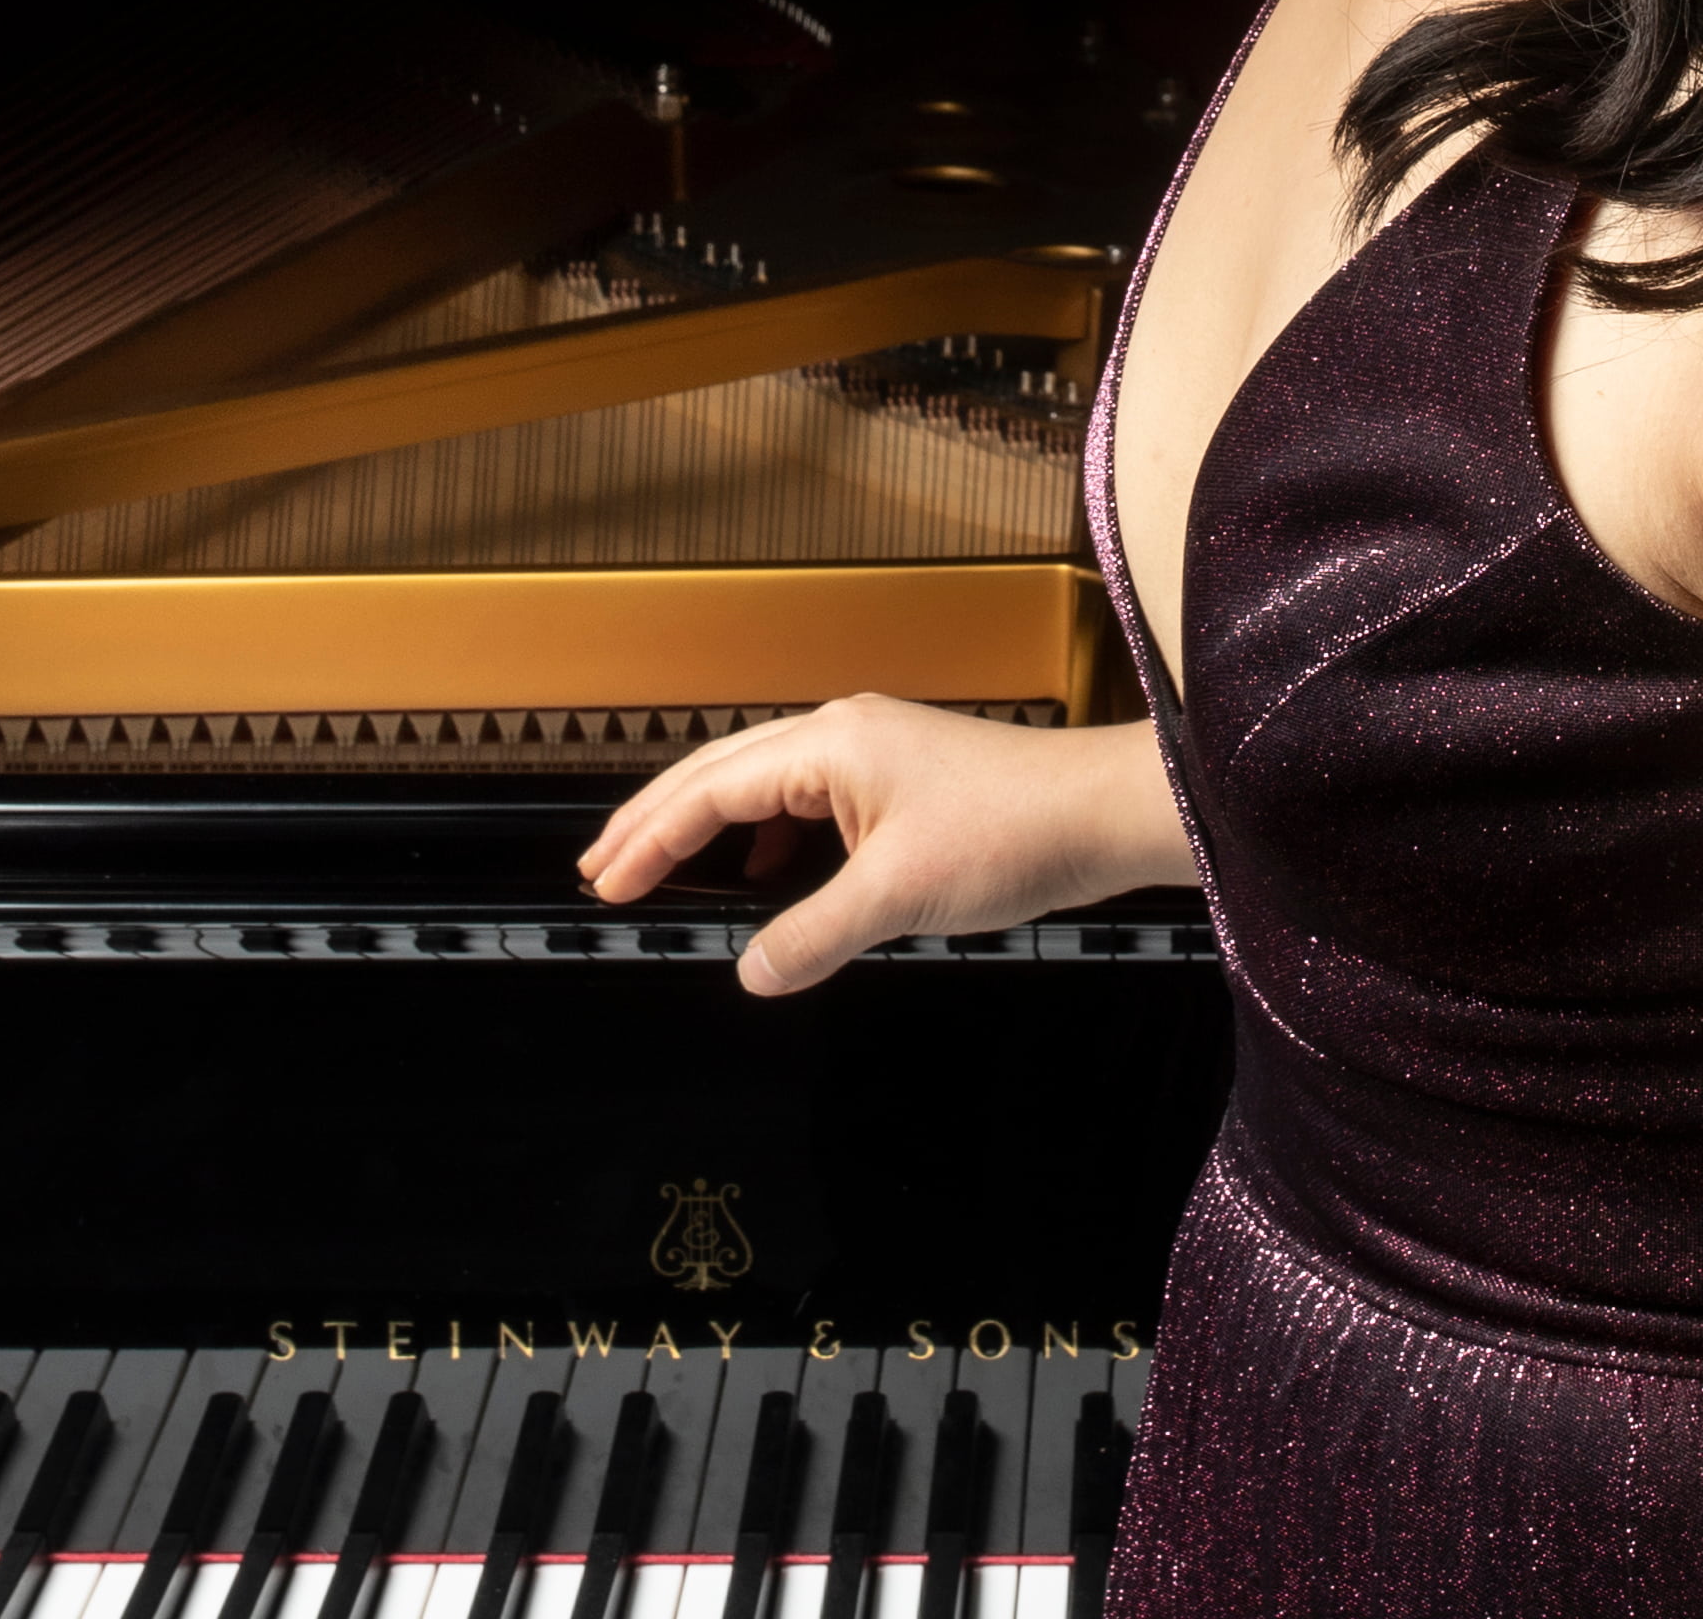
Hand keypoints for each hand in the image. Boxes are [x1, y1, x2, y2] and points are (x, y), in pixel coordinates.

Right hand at [579, 695, 1188, 995]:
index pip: (711, 789)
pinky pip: (807, 797)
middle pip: (721, 771)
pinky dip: (767, 831)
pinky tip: (764, 870)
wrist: (1100, 813)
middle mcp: (841, 732)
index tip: (607, 883)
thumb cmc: (1015, 834)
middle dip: (657, 821)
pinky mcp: (900, 774)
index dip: (650, 839)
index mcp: (829, 744)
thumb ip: (813, 935)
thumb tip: (751, 971)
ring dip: (708, 824)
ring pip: (762, 780)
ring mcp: (872, 749)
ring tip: (661, 866)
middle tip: (601, 868)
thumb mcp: (899, 897)